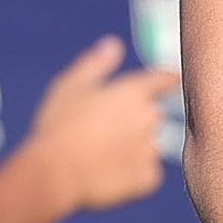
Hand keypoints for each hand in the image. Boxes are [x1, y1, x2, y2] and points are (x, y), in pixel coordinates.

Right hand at [30, 38, 180, 213]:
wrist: (53, 172)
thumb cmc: (58, 125)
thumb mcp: (71, 86)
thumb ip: (96, 64)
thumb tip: (114, 45)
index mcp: (133, 91)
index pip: (165, 79)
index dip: (166, 80)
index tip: (168, 81)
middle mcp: (149, 117)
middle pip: (152, 115)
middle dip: (134, 121)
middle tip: (103, 131)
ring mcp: (150, 149)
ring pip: (149, 146)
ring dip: (133, 149)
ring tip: (100, 155)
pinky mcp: (147, 177)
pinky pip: (147, 174)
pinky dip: (133, 175)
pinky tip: (108, 174)